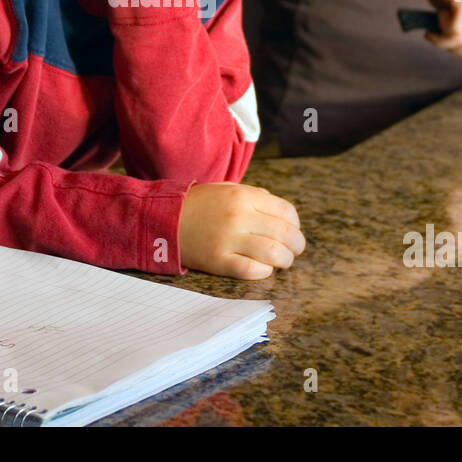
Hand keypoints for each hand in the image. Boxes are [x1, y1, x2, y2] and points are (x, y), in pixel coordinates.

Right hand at [178, 182, 304, 278]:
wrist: (165, 219)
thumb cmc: (199, 204)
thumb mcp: (227, 189)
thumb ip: (255, 197)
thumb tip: (282, 214)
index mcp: (243, 195)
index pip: (286, 211)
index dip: (296, 224)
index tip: (293, 231)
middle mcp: (239, 216)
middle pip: (285, 234)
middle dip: (297, 245)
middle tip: (294, 250)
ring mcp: (228, 239)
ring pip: (274, 254)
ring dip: (285, 260)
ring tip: (282, 262)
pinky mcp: (218, 261)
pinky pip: (252, 270)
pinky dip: (264, 271)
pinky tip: (263, 269)